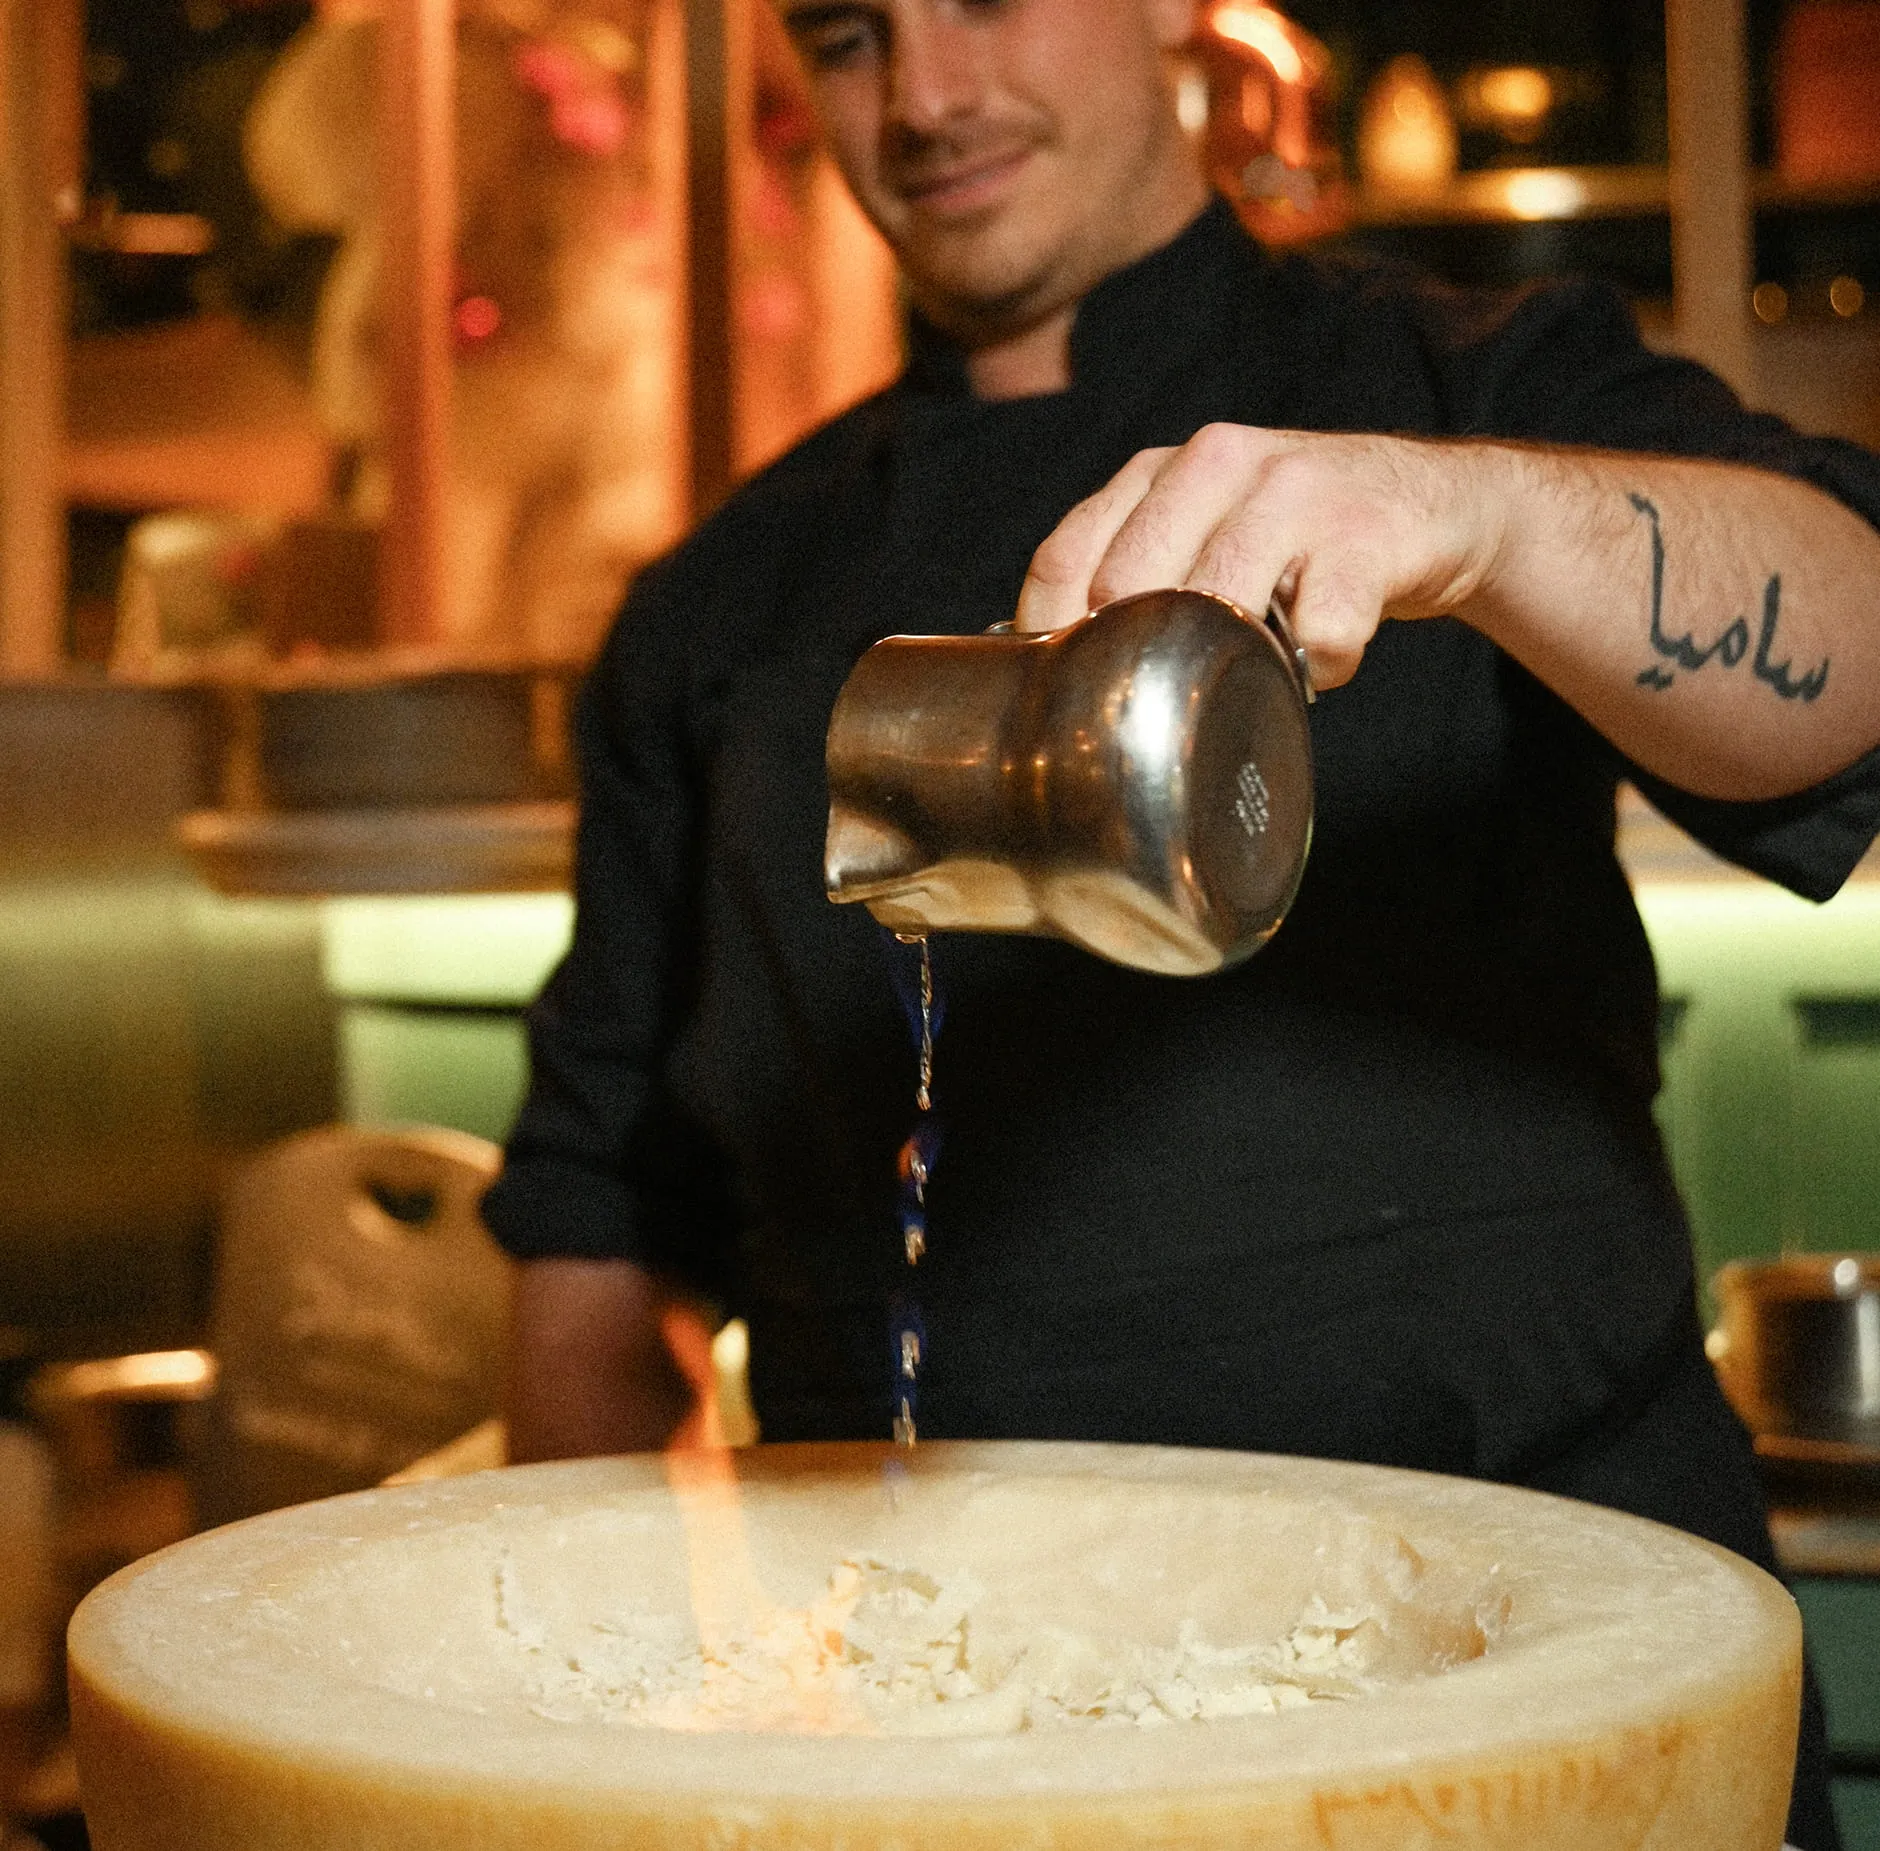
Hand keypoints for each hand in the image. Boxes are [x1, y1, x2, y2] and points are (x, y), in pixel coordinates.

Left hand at [1015, 425, 1508, 689]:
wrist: (1426, 504)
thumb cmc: (1292, 542)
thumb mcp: (1201, 531)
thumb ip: (1133, 572)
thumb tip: (1048, 670)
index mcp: (1160, 469)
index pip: (1066, 554)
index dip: (1046, 631)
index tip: (1055, 691)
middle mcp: (1218, 461)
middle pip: (1128, 585)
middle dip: (1140, 653)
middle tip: (1170, 688)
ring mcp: (1293, 491)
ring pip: (1219, 606)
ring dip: (1233, 662)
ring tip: (1256, 668)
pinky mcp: (1364, 533)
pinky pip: (1320, 633)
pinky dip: (1321, 666)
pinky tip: (1325, 655)